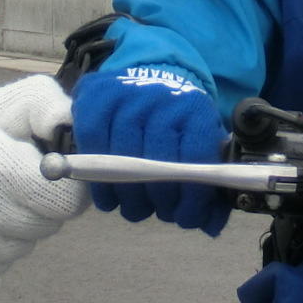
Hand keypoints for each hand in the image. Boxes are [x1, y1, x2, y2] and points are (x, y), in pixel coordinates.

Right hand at [73, 64, 231, 235]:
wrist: (148, 77)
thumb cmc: (176, 124)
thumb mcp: (202, 144)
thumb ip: (210, 187)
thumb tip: (210, 225)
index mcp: (195, 108)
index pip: (196, 155)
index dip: (192, 196)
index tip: (186, 218)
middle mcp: (160, 96)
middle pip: (158, 159)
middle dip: (160, 199)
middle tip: (160, 213)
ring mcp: (126, 94)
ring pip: (123, 155)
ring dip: (129, 195)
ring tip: (135, 208)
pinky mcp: (95, 95)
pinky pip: (92, 142)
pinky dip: (99, 179)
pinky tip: (109, 196)